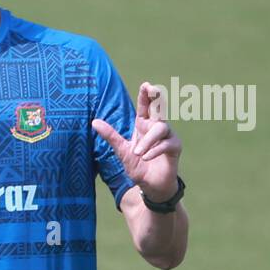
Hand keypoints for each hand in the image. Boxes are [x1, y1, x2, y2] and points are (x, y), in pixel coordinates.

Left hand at [92, 82, 182, 200]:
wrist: (150, 185)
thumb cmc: (138, 166)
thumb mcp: (121, 150)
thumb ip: (110, 136)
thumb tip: (94, 121)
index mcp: (144, 125)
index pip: (145, 107)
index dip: (146, 95)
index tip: (146, 84)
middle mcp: (157, 128)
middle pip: (159, 109)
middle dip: (157, 98)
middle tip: (154, 90)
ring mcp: (168, 137)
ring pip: (160, 128)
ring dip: (148, 140)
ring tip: (137, 153)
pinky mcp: (175, 148)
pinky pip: (166, 144)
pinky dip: (154, 151)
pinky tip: (146, 158)